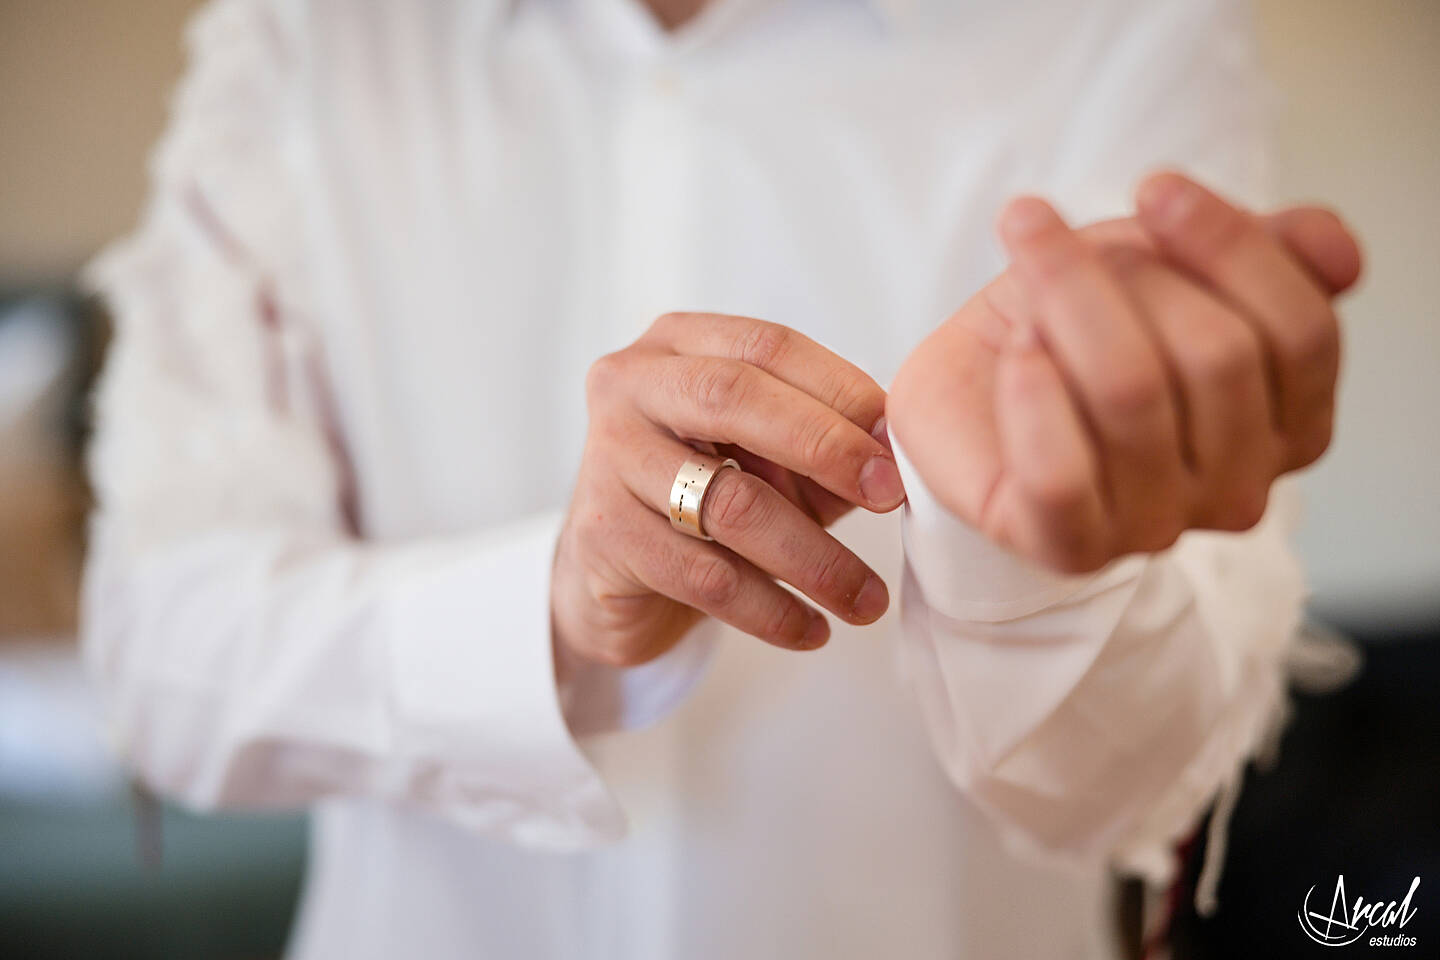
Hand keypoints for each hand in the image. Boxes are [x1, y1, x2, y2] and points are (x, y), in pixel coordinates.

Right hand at [554, 313, 904, 668]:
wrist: (615, 570)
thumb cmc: (711, 493)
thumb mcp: (773, 455)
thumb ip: (829, 443)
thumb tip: (901, 456)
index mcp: (680, 343)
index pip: (769, 348)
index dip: (842, 392)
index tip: (899, 444)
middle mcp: (631, 386)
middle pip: (733, 400)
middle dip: (825, 448)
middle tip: (889, 499)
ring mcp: (608, 458)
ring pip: (726, 502)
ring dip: (813, 558)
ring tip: (865, 600)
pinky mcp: (603, 536)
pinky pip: (704, 576)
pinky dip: (771, 610)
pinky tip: (810, 630)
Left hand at [888, 172, 1361, 572]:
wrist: (969, 386)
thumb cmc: (1075, 331)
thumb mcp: (1169, 265)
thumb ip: (1267, 250)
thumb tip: (1335, 252)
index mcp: (1291, 424)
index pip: (1302, 331)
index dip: (1233, 246)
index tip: (1154, 188)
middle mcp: (1238, 489)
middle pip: (1217, 354)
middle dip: (1129, 273)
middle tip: (1051, 239)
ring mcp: (1156, 526)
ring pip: (1130, 393)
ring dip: (1065, 306)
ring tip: (1023, 279)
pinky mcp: (1070, 546)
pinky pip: (1062, 471)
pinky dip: (1033, 395)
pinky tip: (1014, 351)